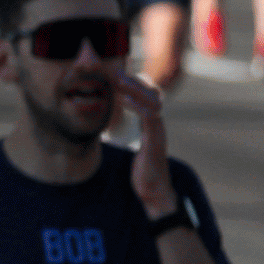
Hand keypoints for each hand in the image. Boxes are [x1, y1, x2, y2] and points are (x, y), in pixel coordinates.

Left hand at [119, 72, 177, 216]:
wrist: (154, 193)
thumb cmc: (142, 172)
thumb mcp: (132, 147)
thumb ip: (125, 135)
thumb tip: (105, 129)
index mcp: (150, 123)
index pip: (143, 95)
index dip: (130, 83)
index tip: (112, 73)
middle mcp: (156, 123)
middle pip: (149, 92)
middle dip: (132, 79)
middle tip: (113, 70)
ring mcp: (158, 130)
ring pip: (151, 100)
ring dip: (133, 88)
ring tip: (117, 79)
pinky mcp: (156, 140)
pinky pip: (150, 117)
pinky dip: (137, 106)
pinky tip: (123, 100)